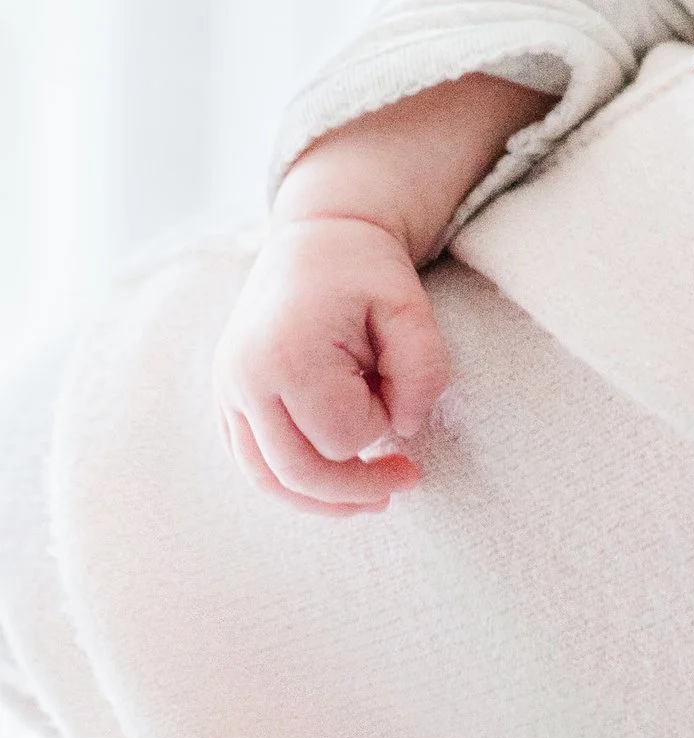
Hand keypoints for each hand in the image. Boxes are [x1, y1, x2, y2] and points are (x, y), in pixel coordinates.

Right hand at [213, 214, 450, 514]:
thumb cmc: (366, 270)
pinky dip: (295, 482)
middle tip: (408, 480)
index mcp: (286, 352)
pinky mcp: (226, 401)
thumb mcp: (410, 305)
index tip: (400, 387)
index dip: (384, 423)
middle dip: (358, 489)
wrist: (316, 236)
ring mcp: (227, 392)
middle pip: (299, 472)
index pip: (342, 435)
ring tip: (374, 498)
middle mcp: (244, 379)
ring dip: (323, 500)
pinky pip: (254, 465)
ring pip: (269, 480)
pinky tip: (336, 480)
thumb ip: (423, 368)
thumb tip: (405, 430)